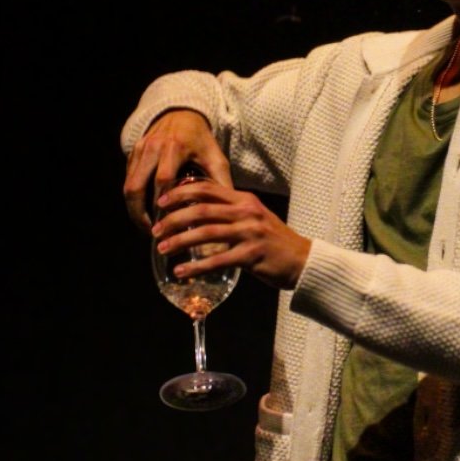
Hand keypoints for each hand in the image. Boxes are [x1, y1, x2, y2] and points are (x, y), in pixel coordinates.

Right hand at [123, 110, 232, 230]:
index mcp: (174, 148)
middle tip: (153, 232)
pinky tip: (144, 212)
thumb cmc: (201, 140)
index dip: (162, 204)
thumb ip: (221, 183)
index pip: (162, 181)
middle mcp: (152, 148)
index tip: (168, 224)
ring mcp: (139, 150)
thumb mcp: (215, 158)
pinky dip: (133, 198)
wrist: (181, 114)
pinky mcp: (132, 153)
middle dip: (140, 214)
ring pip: (128, 186)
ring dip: (134, 209)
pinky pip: (128, 179)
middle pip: (136, 187)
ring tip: (146, 227)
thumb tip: (228, 214)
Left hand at [152, 178, 311, 290]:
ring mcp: (250, 233)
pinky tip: (181, 271)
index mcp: (244, 200)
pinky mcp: (251, 256)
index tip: (161, 202)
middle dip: (173, 219)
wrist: (304, 261)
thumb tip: (197, 211)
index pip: (207, 189)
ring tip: (163, 249)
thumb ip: (231, 212)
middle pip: (201, 210)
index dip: (180, 193)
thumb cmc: (275, 242)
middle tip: (155, 230)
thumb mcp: (255, 217)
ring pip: (206, 233)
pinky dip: (196, 266)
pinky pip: (217, 260)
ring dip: (180, 241)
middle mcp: (246, 212)